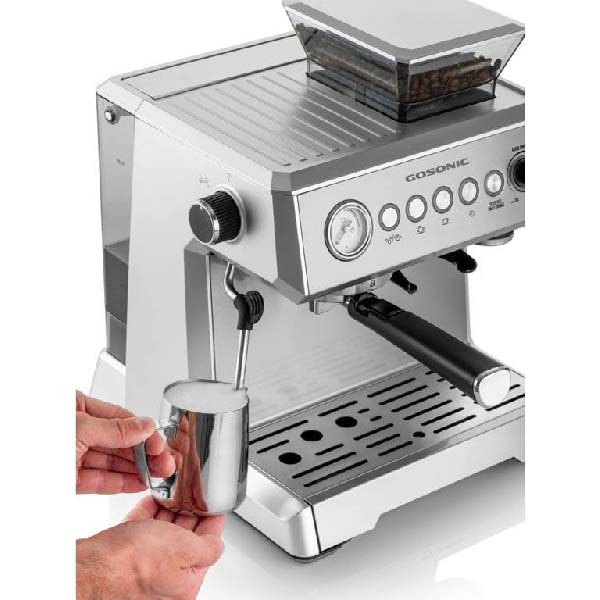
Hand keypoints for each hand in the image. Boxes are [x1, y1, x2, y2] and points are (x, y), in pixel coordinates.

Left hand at [76, 391, 174, 493]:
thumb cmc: (28, 440)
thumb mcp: (79, 428)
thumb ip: (114, 429)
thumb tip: (144, 427)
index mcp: (74, 407)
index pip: (118, 417)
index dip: (141, 432)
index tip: (159, 446)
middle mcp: (74, 430)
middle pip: (117, 441)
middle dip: (143, 454)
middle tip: (164, 463)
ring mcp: (69, 456)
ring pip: (110, 462)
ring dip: (135, 470)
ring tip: (156, 475)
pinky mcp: (66, 481)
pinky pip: (97, 480)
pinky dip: (119, 483)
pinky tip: (136, 483)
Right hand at [76, 496, 225, 599]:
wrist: (95, 565)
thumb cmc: (135, 564)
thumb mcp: (186, 550)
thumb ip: (209, 547)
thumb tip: (218, 544)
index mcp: (184, 583)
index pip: (207, 548)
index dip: (212, 523)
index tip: (213, 507)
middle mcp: (163, 578)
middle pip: (185, 539)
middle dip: (190, 514)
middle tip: (194, 496)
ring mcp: (142, 566)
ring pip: (162, 533)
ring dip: (169, 512)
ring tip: (174, 495)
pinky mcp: (123, 555)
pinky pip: (141, 529)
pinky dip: (148, 514)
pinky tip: (152, 501)